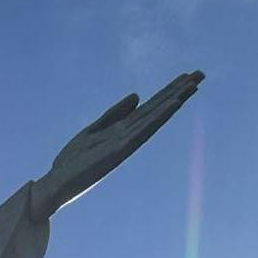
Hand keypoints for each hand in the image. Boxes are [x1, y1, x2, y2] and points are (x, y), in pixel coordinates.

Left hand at [34, 70, 203, 218]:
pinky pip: (142, 130)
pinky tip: (173, 104)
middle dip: (178, 91)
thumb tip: (138, 96)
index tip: (187, 76)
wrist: (56, 184)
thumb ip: (114, 114)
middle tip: (201, 73)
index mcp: (121, 130)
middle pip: (157, 109)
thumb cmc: (73, 161)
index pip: (149, 107)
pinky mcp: (118, 151)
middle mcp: (128, 135)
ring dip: (174, 100)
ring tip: (194, 84)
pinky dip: (159, 117)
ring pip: (154, 117)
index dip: (168, 91)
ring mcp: (125, 143)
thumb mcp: (92, 131)